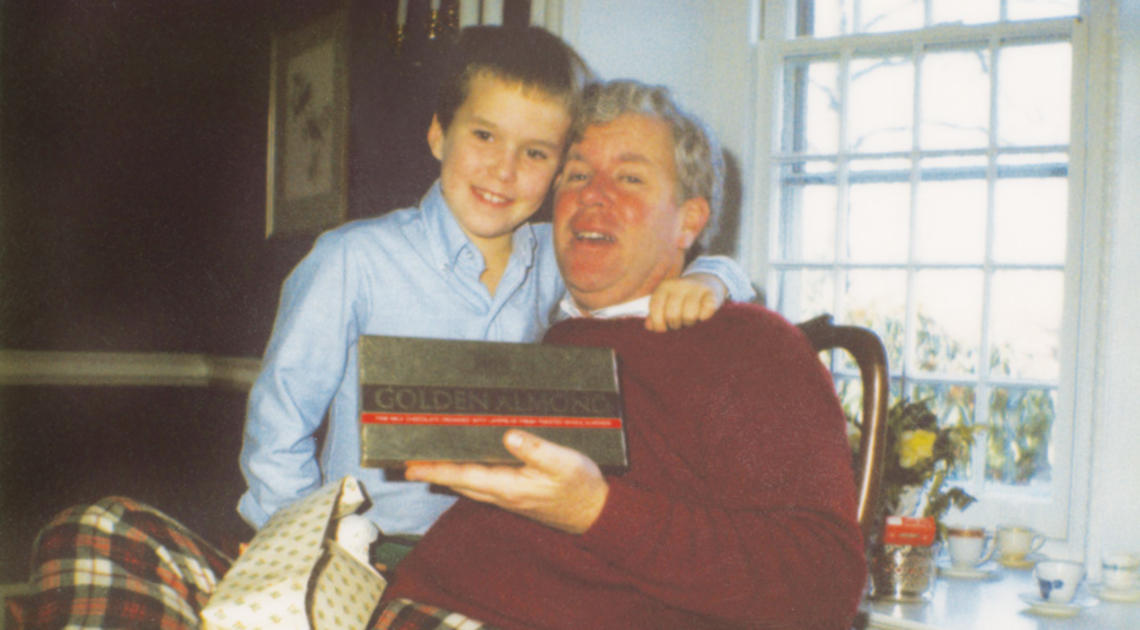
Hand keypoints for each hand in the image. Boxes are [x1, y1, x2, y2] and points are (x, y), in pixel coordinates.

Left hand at [404, 430, 608, 533]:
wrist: (595, 513)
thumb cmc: (580, 487)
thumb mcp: (563, 462)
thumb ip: (535, 449)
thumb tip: (508, 435)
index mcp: (509, 486)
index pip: (464, 475)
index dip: (436, 469)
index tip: (412, 466)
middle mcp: (503, 494)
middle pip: (459, 481)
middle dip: (434, 472)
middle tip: (409, 463)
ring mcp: (508, 496)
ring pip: (468, 484)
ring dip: (447, 475)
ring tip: (428, 464)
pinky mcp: (515, 495)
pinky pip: (481, 484)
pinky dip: (466, 475)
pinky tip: (465, 466)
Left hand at [646, 273, 725, 331]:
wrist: (706, 283)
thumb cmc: (681, 301)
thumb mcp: (666, 304)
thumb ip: (655, 316)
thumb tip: (650, 326)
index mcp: (664, 286)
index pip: (655, 307)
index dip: (658, 323)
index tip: (664, 328)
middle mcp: (679, 284)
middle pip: (672, 314)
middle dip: (675, 325)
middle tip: (679, 322)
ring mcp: (696, 288)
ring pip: (689, 316)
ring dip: (689, 323)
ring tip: (689, 319)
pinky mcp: (712, 294)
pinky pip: (706, 313)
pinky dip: (703, 318)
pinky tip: (702, 314)